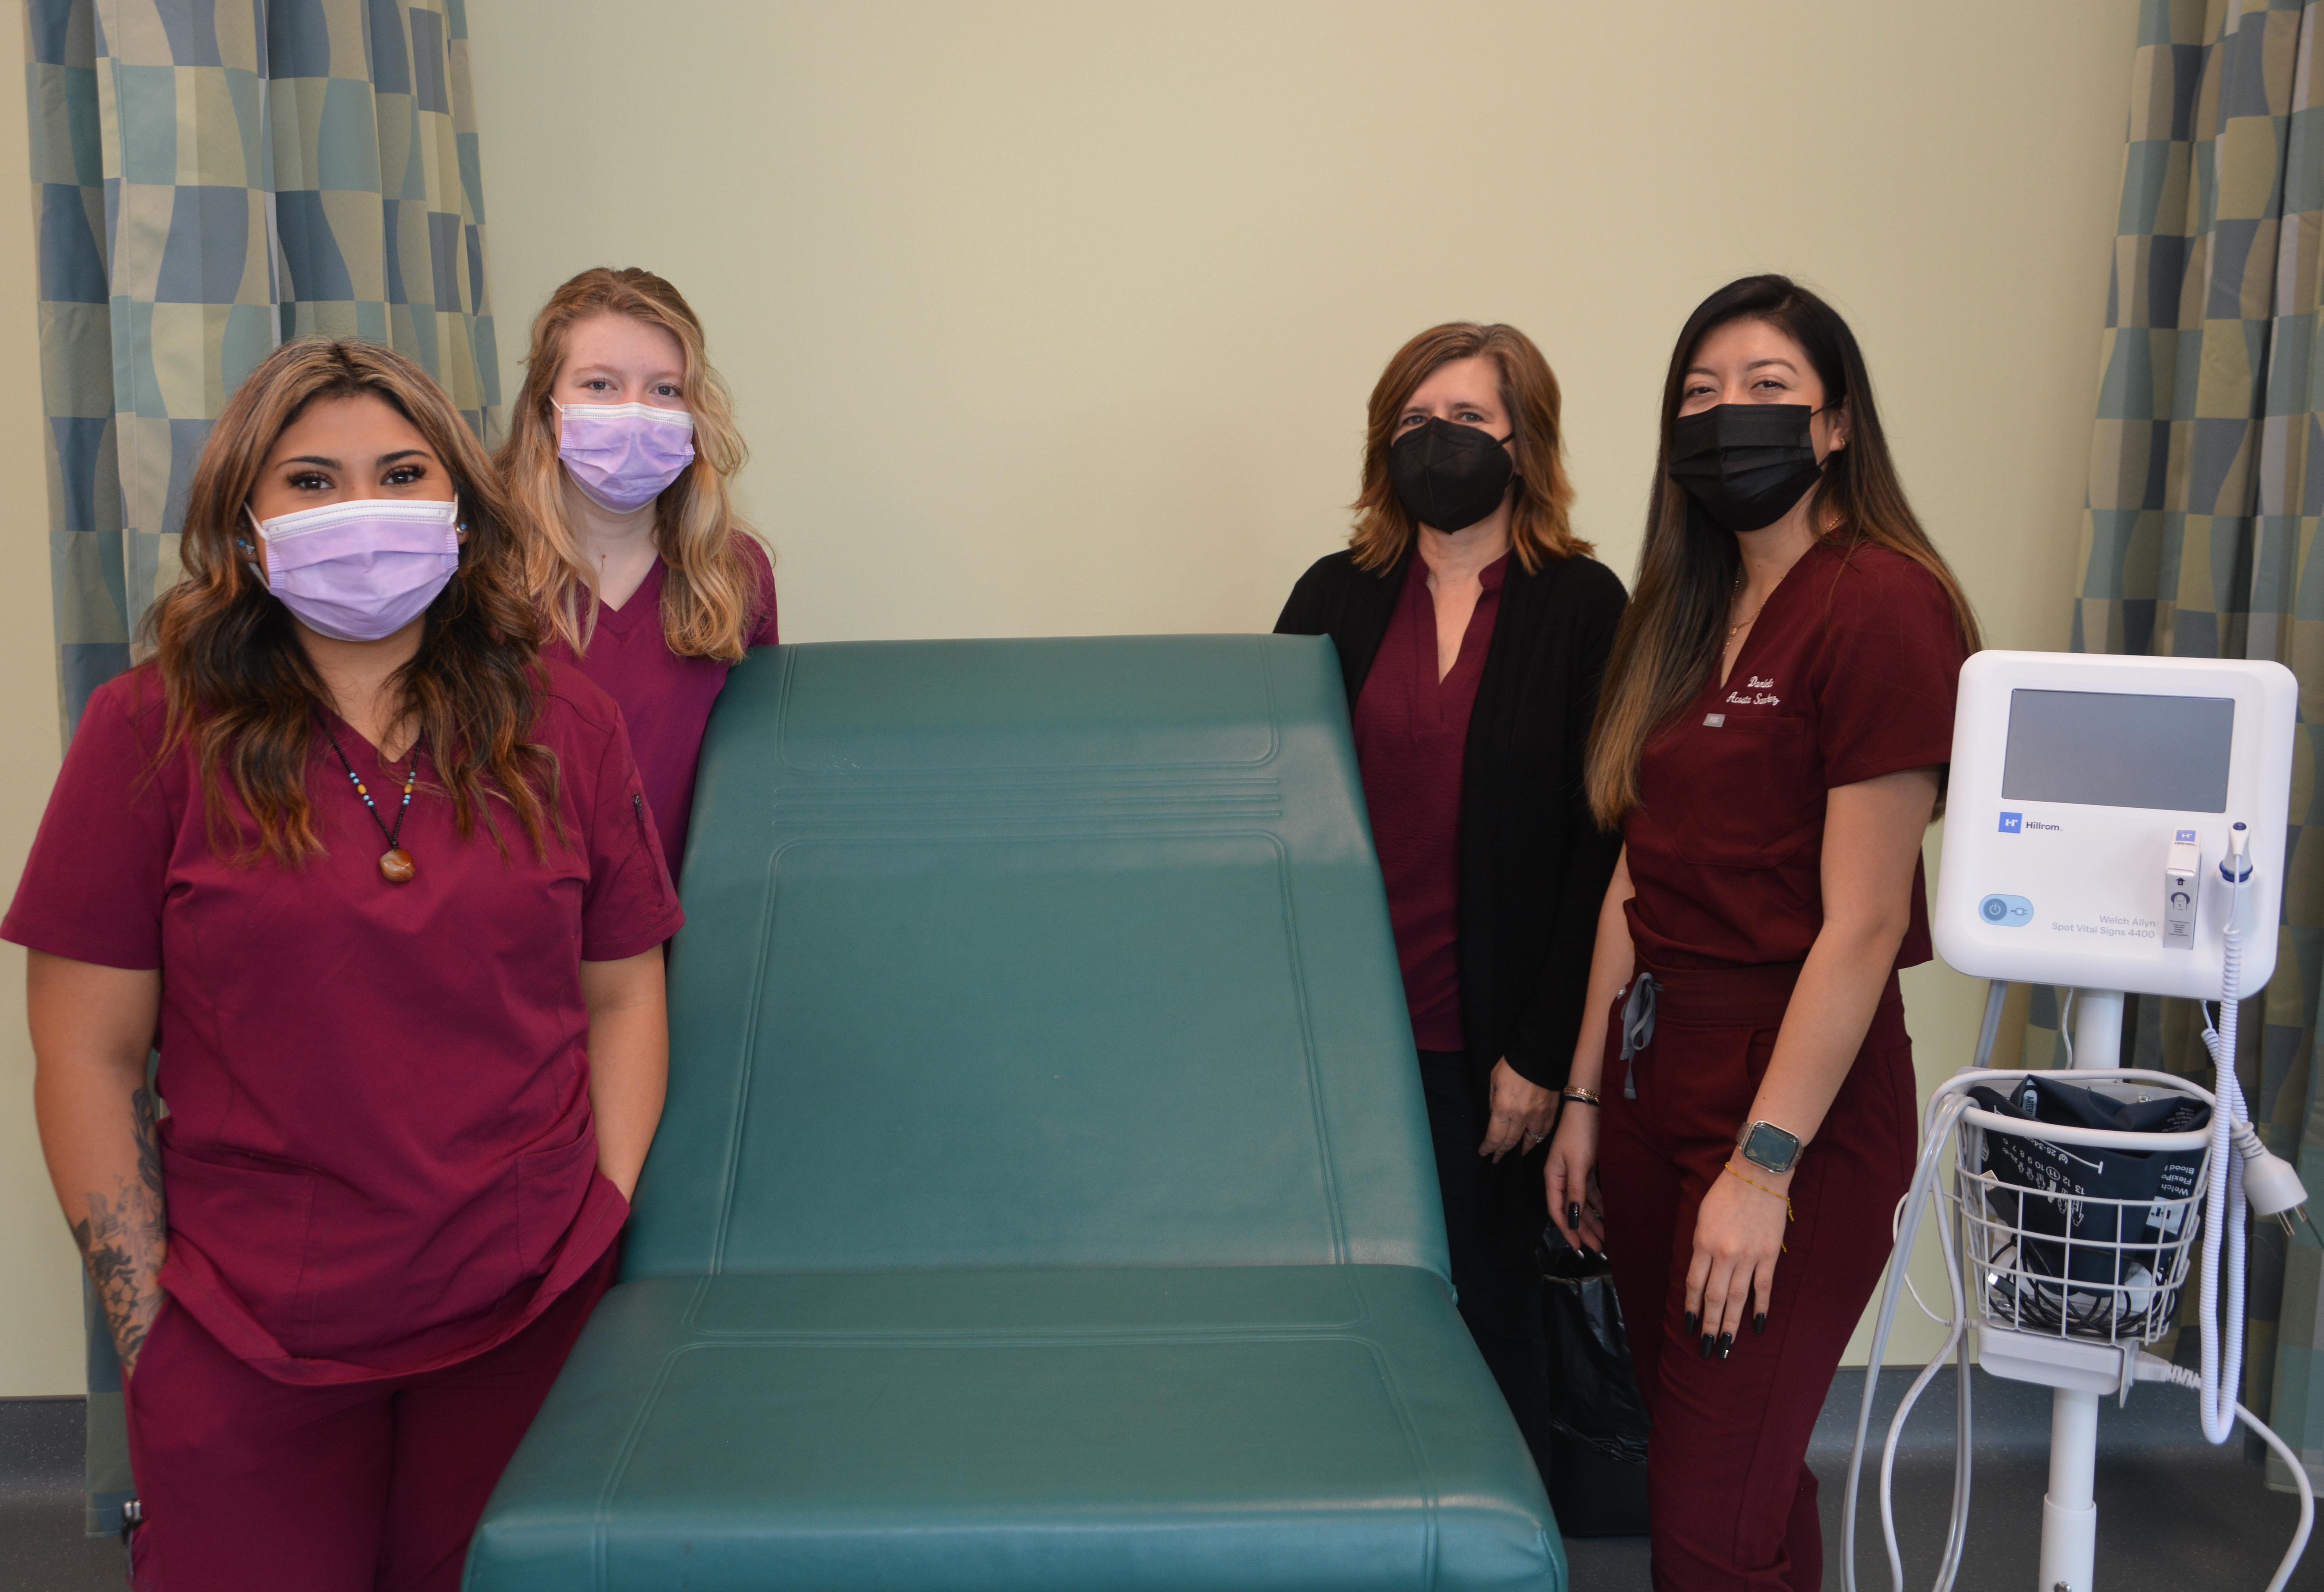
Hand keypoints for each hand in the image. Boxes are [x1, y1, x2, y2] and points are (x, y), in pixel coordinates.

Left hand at [1478, 1059, 1554, 1161]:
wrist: (1539, 1054)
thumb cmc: (1512, 1065)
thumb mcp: (1493, 1081)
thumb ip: (1492, 1102)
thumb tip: (1494, 1118)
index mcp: (1504, 1108)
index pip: (1494, 1136)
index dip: (1488, 1148)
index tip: (1484, 1153)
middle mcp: (1521, 1116)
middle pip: (1510, 1142)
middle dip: (1501, 1152)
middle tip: (1496, 1159)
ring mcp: (1539, 1116)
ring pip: (1530, 1141)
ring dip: (1521, 1149)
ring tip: (1515, 1154)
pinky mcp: (1551, 1112)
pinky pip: (1544, 1132)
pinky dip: (1538, 1139)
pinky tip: (1533, 1141)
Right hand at [1544, 1104, 1605, 1251]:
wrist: (1587, 1108)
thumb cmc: (1579, 1134)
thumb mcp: (1578, 1165)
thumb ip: (1575, 1193)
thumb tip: (1572, 1219)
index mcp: (1553, 1178)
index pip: (1558, 1211)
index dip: (1567, 1230)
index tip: (1579, 1247)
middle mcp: (1561, 1179)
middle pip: (1571, 1210)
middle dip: (1584, 1230)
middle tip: (1598, 1249)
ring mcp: (1573, 1174)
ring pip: (1582, 1204)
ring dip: (1592, 1220)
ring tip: (1604, 1238)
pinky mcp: (1585, 1169)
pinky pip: (1590, 1193)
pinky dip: (1598, 1205)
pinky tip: (1606, 1216)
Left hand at [1685, 1164, 1787, 1357]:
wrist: (1758, 1174)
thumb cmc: (1726, 1192)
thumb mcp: (1702, 1217)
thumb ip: (1701, 1247)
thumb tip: (1701, 1276)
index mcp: (1703, 1243)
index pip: (1694, 1284)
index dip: (1691, 1307)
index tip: (1689, 1326)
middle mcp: (1724, 1254)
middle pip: (1715, 1298)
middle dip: (1709, 1326)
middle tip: (1706, 1349)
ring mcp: (1749, 1256)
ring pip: (1738, 1298)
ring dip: (1731, 1325)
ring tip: (1727, 1346)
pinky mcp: (1770, 1255)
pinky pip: (1764, 1288)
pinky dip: (1760, 1308)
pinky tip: (1756, 1327)